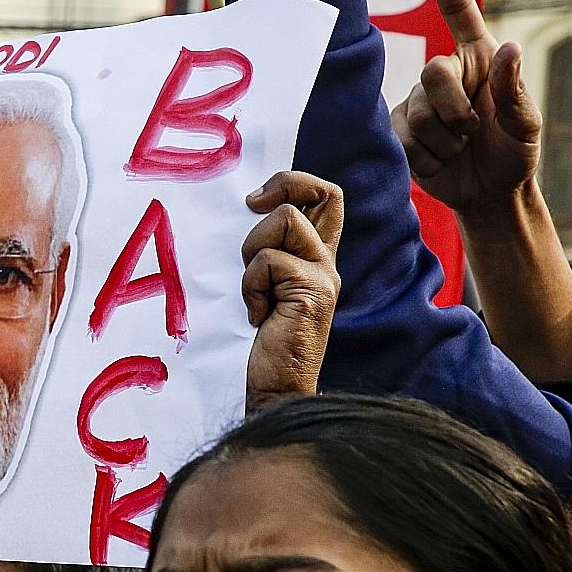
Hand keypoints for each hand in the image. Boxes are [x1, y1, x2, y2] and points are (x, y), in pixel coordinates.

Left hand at [241, 171, 343, 411]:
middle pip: (324, 193)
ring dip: (253, 253)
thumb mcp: (262, 287)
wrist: (277, 389)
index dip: (294, 183)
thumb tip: (245, 216)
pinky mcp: (314, 292)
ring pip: (285, 221)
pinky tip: (258, 316)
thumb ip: (264, 256)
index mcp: (316, 258)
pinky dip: (251, 286)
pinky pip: (268, 262)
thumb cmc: (263, 343)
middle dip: (285, 186)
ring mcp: (324, 276)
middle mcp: (327, 262)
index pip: (326, 197)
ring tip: (255, 292)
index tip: (256, 199)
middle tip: (253, 205)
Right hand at [390, 0, 539, 211]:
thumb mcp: (525, 125)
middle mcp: (445, 74)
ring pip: (417, 115)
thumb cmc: (512, 154)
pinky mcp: (400, 131)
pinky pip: (402, 140)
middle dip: (455, 111)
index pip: (459, 13)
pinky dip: (426, 159)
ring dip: (444, 142)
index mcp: (478, 58)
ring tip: (459, 150)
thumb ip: (514, 89)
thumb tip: (509, 49)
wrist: (488, 193)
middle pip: (431, 73)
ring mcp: (417, 102)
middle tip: (471, 132)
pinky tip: (439, 162)